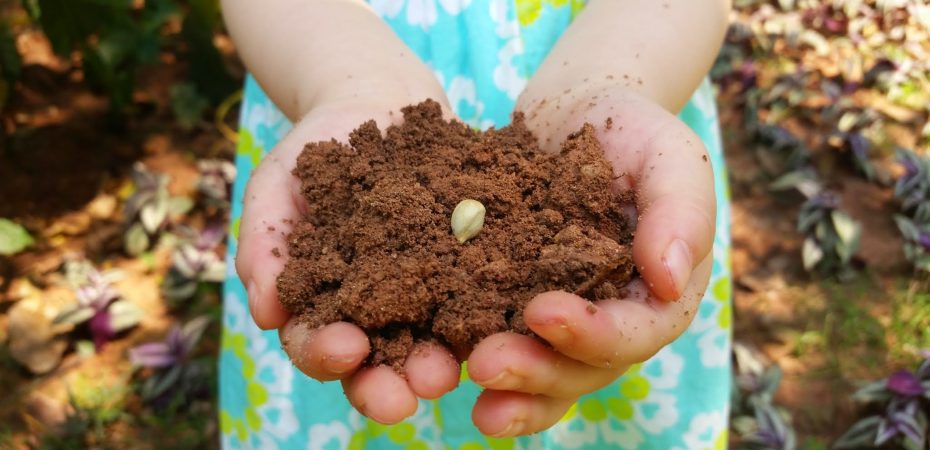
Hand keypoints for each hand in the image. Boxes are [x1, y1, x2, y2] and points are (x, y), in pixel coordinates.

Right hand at [236, 98, 462, 423]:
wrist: (378, 104)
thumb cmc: (315, 151)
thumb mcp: (276, 189)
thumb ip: (263, 247)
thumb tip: (265, 312)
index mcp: (323, 306)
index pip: (318, 345)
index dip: (326, 355)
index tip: (345, 349)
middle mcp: (377, 314)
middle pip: (377, 365)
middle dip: (386, 385)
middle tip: (405, 397)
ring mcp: (426, 295)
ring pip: (429, 344)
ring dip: (437, 364)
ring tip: (448, 370)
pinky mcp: (467, 271)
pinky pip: (478, 296)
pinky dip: (484, 313)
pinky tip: (497, 321)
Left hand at [465, 85, 715, 436]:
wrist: (575, 112)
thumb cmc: (633, 131)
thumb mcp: (670, 156)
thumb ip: (680, 211)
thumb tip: (670, 280)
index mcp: (658, 296)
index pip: (636, 333)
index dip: (594, 334)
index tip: (542, 311)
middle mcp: (612, 321)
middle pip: (583, 368)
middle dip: (538, 371)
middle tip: (488, 364)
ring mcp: (562, 319)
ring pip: (542, 371)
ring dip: (508, 387)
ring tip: (466, 384)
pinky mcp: (513, 304)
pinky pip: (499, 340)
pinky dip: (471, 359)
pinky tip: (440, 366)